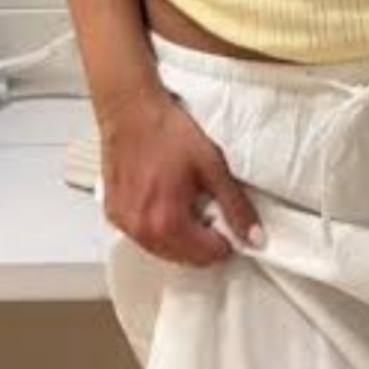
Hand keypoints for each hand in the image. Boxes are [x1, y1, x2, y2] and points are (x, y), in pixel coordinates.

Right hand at [97, 82, 264, 265]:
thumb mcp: (213, 167)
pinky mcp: (114, 214)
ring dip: (183, 239)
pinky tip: (166, 205)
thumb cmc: (165, 132)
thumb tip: (254, 237)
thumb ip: (236, 207)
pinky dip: (161, 230)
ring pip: (166, 253)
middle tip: (208, 211)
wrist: (130, 109)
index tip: (225, 220)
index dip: (225, 239)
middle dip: (203, 242)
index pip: (208, 255)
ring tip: (187, 205)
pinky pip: (145, 238)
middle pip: (187, 259)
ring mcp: (125, 224)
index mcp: (167, 222)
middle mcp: (142, 230)